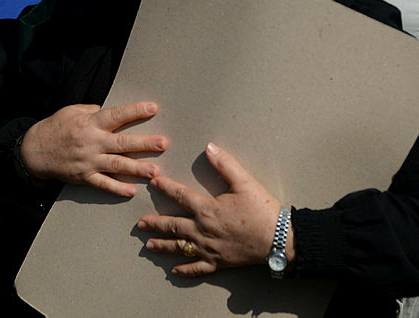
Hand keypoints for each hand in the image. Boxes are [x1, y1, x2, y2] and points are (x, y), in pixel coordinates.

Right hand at [20, 101, 167, 195]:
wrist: (33, 152)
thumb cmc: (55, 128)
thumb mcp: (72, 111)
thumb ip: (93, 111)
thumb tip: (112, 112)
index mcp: (90, 123)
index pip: (116, 115)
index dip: (135, 111)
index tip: (153, 108)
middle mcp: (91, 142)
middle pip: (121, 143)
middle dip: (144, 144)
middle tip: (163, 144)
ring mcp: (88, 161)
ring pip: (116, 166)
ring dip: (137, 169)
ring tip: (155, 172)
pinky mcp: (83, 177)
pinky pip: (103, 184)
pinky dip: (117, 189)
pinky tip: (132, 191)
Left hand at [138, 143, 293, 275]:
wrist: (278, 239)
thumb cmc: (261, 210)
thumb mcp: (244, 182)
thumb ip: (225, 164)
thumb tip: (209, 147)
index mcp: (207, 209)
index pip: (181, 196)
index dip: (166, 188)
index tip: (153, 183)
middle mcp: (202, 230)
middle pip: (174, 226)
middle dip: (156, 223)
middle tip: (141, 223)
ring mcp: (209, 249)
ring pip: (180, 248)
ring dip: (163, 245)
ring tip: (149, 245)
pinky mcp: (218, 263)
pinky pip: (197, 268)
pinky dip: (185, 269)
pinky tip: (175, 270)